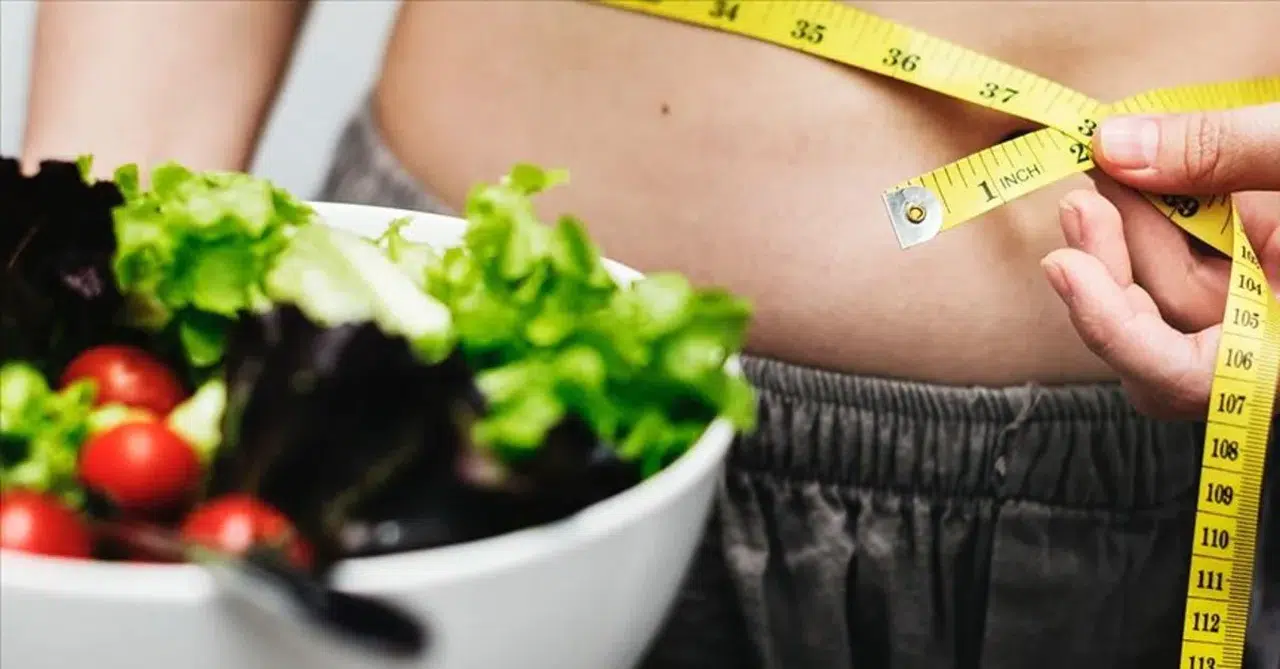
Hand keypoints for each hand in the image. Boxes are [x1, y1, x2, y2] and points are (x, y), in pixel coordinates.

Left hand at [1040, 102, 1279, 418]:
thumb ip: (1224, 156)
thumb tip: (1119, 146)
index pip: (1181, 379)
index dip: (1113, 330)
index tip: (1065, 267)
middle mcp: (1269, 350)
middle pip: (1160, 329)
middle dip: (1111, 258)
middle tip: (1084, 192)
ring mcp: (1260, 321)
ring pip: (1169, 296)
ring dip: (1129, 231)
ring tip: (1107, 167)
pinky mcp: (1257, 288)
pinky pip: (1195, 268)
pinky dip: (1165, 226)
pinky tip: (1141, 183)